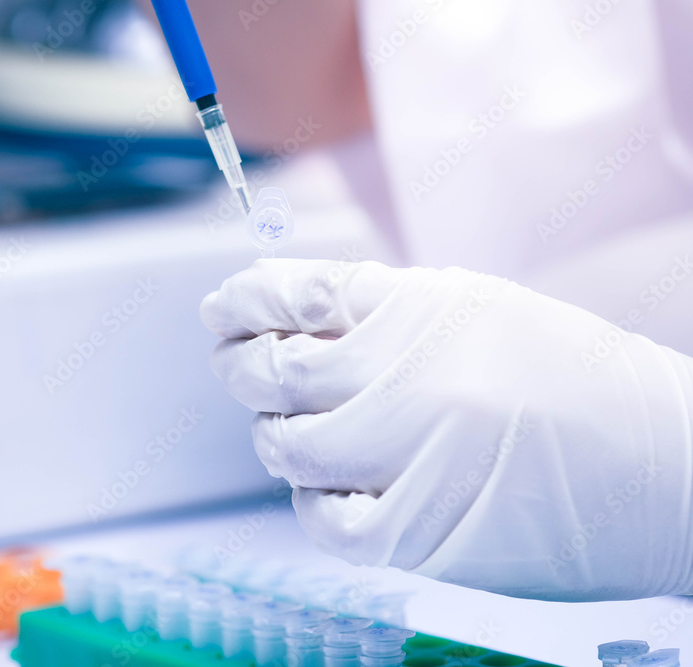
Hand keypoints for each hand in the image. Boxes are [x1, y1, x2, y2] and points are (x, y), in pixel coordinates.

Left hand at [201, 259, 692, 600]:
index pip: (295, 293)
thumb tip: (287, 315)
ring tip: (293, 424)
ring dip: (277, 433)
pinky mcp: (417, 533)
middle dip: (240, 365)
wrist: (661, 472)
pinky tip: (328, 484)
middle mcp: (406, 376)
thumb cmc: (570, 384)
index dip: (242, 301)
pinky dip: (312, 499)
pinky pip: (322, 518)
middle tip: (236, 362)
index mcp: (420, 308)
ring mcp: (408, 456)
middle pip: (273, 372)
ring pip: (286, 446)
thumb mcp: (475, 311)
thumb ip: (380, 311)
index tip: (222, 308)